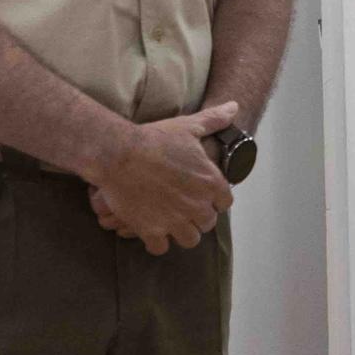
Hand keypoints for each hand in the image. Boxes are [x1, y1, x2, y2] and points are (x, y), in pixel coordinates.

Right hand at [86, 101, 237, 255]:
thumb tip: (235, 106)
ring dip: (181, 231)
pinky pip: (160, 248)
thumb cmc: (155, 139)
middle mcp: (197, 206)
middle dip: (197, 216)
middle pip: (207, 223)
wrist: (120, 154)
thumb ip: (214, 120)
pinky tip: (150, 229)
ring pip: (189, 240)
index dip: (214, 199)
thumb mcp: (188, 127)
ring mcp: (175, 221)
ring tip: (170, 220)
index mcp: (211, 183)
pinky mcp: (152, 231)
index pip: (224, 202)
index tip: (202, 194)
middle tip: (183, 206)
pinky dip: (156, 241)